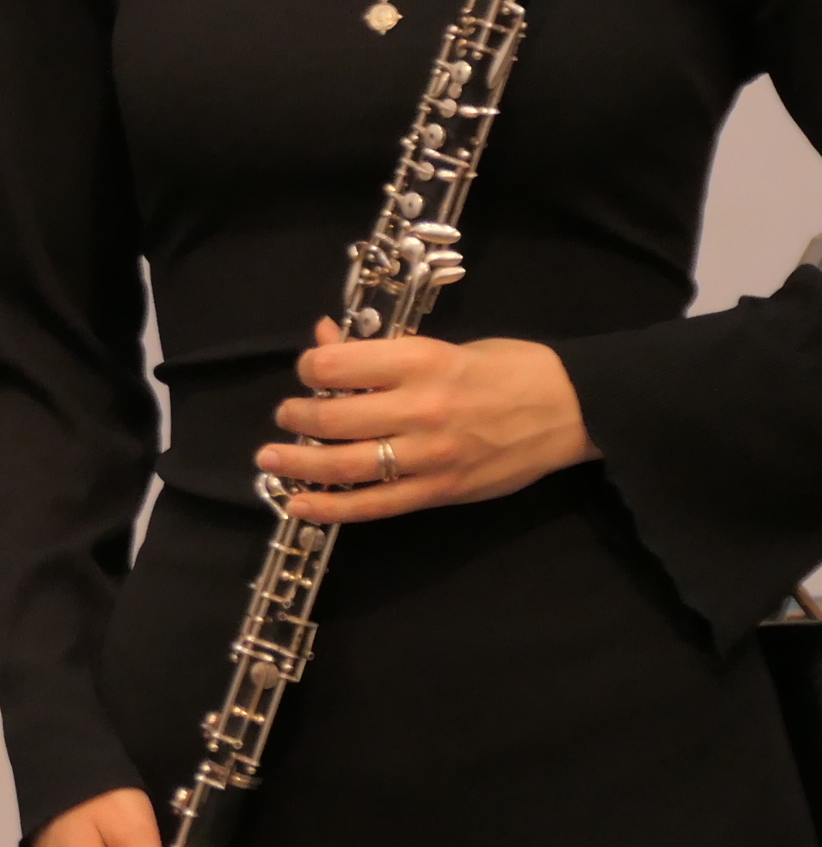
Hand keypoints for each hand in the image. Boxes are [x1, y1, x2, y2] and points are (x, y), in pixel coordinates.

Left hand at [256, 319, 596, 523]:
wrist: (574, 409)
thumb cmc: (508, 367)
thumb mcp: (444, 345)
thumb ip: (381, 351)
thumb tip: (323, 338)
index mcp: (421, 362)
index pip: (336, 365)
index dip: (310, 367)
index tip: (309, 370)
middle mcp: (421, 409)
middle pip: (333, 417)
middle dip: (297, 415)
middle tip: (287, 414)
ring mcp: (430, 455)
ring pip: (345, 465)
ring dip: (297, 463)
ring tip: (271, 458)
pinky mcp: (440, 491)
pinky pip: (374, 506)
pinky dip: (331, 509)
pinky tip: (299, 505)